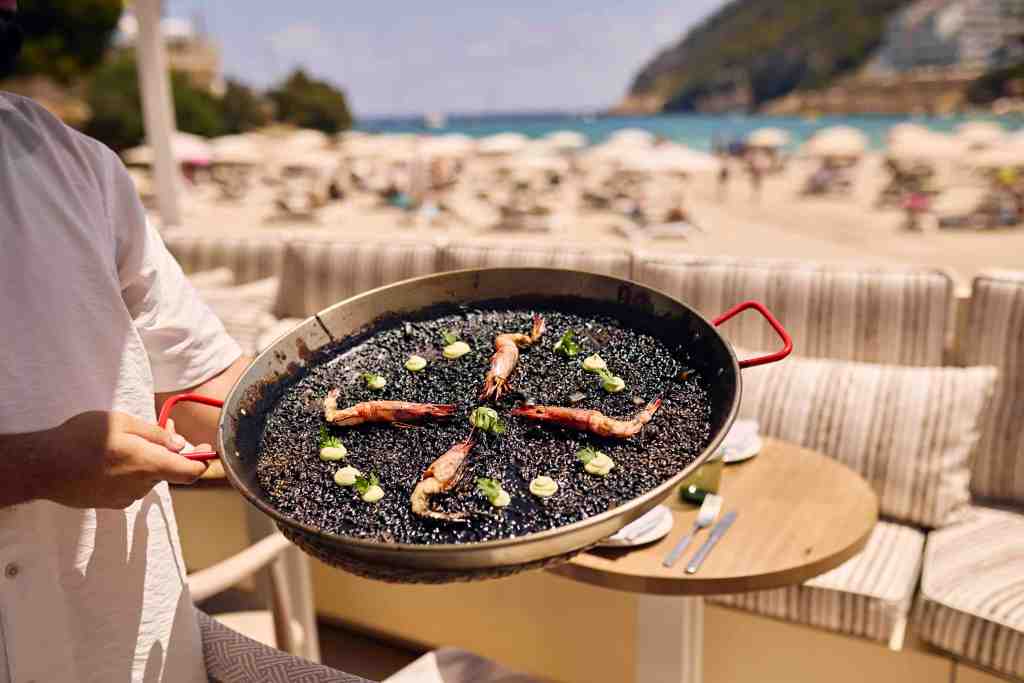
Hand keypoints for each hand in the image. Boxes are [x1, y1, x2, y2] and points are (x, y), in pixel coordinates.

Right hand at [40, 411, 208, 508]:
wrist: (43, 467)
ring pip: (148, 478)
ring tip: (127, 443)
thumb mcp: (122, 422)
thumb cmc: (83, 438)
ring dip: (147, 462)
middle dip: (169, 452)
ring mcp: (126, 498)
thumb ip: (156, 434)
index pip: (191, 472)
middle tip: (163, 430)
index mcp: (150, 464)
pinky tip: (111, 460)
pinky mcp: (110, 504)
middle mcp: (142, 486)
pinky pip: (131, 486)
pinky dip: (130, 473)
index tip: (205, 449)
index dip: (202, 461)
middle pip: (168, 471)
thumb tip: (181, 444)